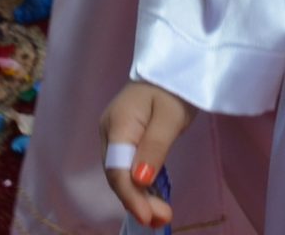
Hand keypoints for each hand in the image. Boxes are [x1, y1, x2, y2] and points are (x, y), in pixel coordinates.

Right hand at [102, 80, 195, 227]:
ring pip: (123, 175)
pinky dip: (142, 187)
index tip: (148, 216)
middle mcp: (110, 133)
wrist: (174, 64)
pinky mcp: (127, 140)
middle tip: (162, 220)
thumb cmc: (174, 86)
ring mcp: (116, 137)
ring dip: (140, 197)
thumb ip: (154, 147)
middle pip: (118, 175)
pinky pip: (130, 168)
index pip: (117, 169)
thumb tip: (139, 181)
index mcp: (117, 124)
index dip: (130, 196)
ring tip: (161, 216)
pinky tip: (154, 201)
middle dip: (137, 201)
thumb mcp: (170, 116)